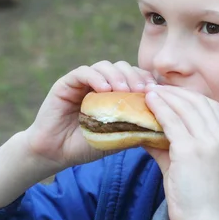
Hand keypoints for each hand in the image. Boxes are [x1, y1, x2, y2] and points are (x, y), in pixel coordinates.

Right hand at [24, 61, 156, 168]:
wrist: (57, 153)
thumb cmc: (87, 145)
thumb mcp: (118, 136)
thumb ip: (136, 126)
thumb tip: (161, 123)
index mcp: (114, 93)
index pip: (134, 77)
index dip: (145, 79)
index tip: (155, 90)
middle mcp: (100, 83)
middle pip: (122, 67)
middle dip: (134, 76)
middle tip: (141, 89)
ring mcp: (83, 82)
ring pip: (105, 66)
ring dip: (116, 75)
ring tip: (122, 90)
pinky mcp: (66, 83)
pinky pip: (83, 72)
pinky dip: (96, 77)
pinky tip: (103, 89)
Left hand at [144, 85, 218, 219]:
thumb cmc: (195, 198)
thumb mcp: (186, 166)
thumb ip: (170, 146)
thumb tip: (146, 131)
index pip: (209, 106)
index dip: (189, 95)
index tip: (170, 92)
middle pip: (197, 102)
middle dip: (175, 92)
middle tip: (154, 87)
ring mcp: (207, 144)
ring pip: (184, 108)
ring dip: (165, 96)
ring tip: (148, 91)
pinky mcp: (190, 152)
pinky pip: (172, 122)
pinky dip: (160, 109)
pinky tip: (148, 104)